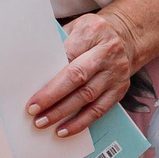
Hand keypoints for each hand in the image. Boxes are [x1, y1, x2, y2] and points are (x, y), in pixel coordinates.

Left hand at [27, 8, 141, 137]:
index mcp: (93, 32)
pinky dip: (80, 122)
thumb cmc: (92, 35)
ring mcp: (116, 72)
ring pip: (87, 96)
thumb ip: (60, 44)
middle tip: (34, 111)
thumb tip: (36, 69)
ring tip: (43, 122)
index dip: (51, 75)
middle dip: (53, 97)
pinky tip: (64, 130)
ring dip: (63, 112)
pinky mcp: (120, 89)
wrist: (125, 39)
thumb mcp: (77, 27)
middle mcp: (107, 52)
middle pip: (78, 77)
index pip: (68, 55)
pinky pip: (99, 110)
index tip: (33, 92)